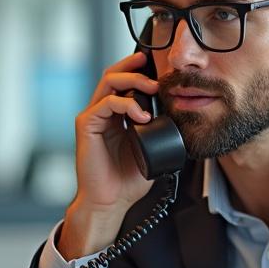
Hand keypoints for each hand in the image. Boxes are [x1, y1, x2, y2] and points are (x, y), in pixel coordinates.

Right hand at [60, 52, 160, 258]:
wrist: (111, 201)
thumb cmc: (127, 180)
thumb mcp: (150, 149)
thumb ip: (158, 132)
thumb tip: (182, 118)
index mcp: (115, 115)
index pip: (123, 82)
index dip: (138, 70)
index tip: (158, 67)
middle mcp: (101, 112)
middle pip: (114, 74)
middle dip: (135, 67)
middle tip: (156, 72)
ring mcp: (93, 117)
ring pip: (109, 82)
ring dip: (133, 80)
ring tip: (153, 88)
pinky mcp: (86, 125)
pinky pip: (105, 103)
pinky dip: (125, 104)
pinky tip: (141, 116)